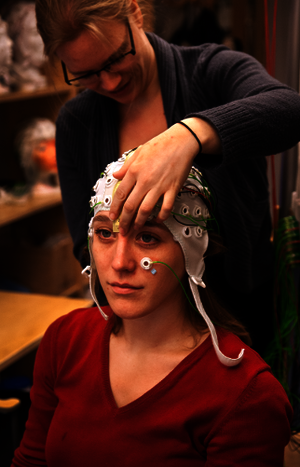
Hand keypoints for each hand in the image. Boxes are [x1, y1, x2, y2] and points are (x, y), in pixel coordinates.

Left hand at [110, 118, 220, 234]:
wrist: (181, 141)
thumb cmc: (160, 145)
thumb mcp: (138, 152)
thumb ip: (126, 166)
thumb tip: (116, 175)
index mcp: (134, 171)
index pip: (120, 195)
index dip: (115, 209)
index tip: (112, 217)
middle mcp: (145, 180)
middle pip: (130, 206)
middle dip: (125, 221)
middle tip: (123, 230)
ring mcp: (159, 185)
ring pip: (145, 210)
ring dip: (139, 222)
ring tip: (136, 228)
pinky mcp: (172, 188)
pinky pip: (166, 207)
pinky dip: (161, 216)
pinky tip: (158, 220)